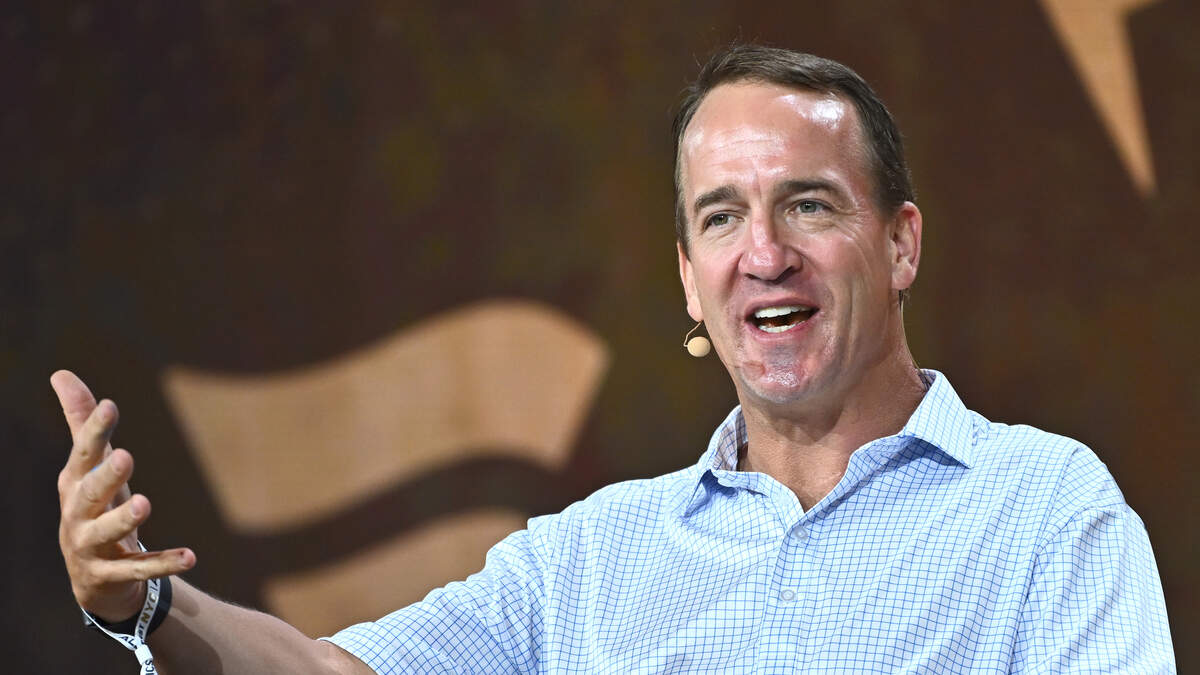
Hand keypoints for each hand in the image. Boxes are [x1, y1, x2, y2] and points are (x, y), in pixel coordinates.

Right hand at [53, 370, 195, 622]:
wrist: (93, 578)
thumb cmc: (95, 507)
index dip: (95, 430)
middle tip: (127, 457)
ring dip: (124, 520)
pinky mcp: (111, 575)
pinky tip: (192, 557)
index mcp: (75, 484)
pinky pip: (138, 569)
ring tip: (145, 504)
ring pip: (107, 533)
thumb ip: (82, 424)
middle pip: (90, 493)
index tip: (111, 404)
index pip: (84, 453)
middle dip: (107, 476)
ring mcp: (91, 547)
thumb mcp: (89, 467)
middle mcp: (77, 514)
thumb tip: (61, 373)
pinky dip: (164, 564)